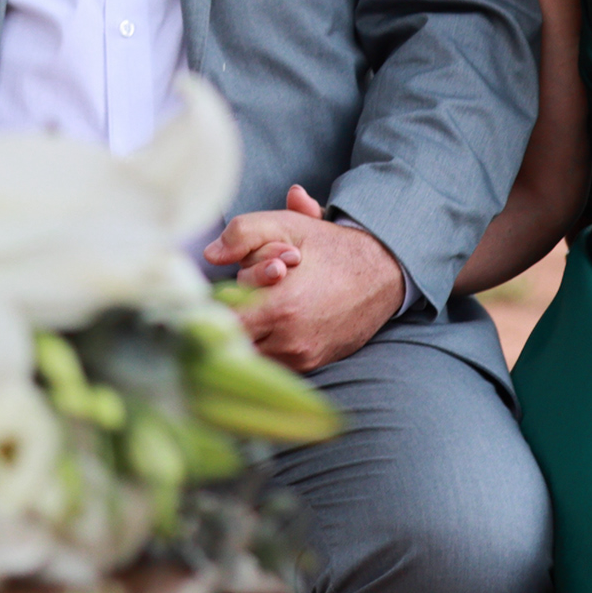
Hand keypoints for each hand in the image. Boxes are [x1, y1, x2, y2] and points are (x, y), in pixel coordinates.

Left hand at [204, 185, 401, 373]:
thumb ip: (243, 234)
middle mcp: (290, 341)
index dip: (217, 308)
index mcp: (280, 308)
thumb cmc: (329, 248)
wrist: (380, 274)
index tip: (220, 294)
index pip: (225, 324)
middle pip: (235, 341)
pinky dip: (267, 345)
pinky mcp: (312, 365)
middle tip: (241, 299)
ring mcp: (302, 358)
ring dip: (250, 334)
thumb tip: (211, 254)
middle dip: (233, 320)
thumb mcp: (286, 227)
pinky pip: (274, 363)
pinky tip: (272, 323)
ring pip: (253, 354)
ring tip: (260, 308)